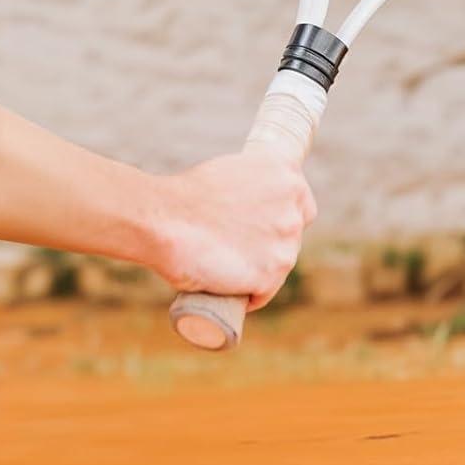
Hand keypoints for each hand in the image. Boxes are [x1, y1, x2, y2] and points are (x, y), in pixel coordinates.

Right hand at [149, 149, 316, 309]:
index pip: (302, 203)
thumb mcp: (230, 171)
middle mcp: (293, 207)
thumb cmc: (184, 195)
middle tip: (238, 242)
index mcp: (284, 172)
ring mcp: (285, 245)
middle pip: (293, 233)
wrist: (163, 218)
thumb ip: (254, 185)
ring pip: (281, 263)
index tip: (263, 221)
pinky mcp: (270, 275)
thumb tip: (256, 206)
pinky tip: (229, 287)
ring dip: (259, 266)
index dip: (282, 214)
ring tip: (225, 263)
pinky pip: (265, 291)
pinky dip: (249, 293)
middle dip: (271, 239)